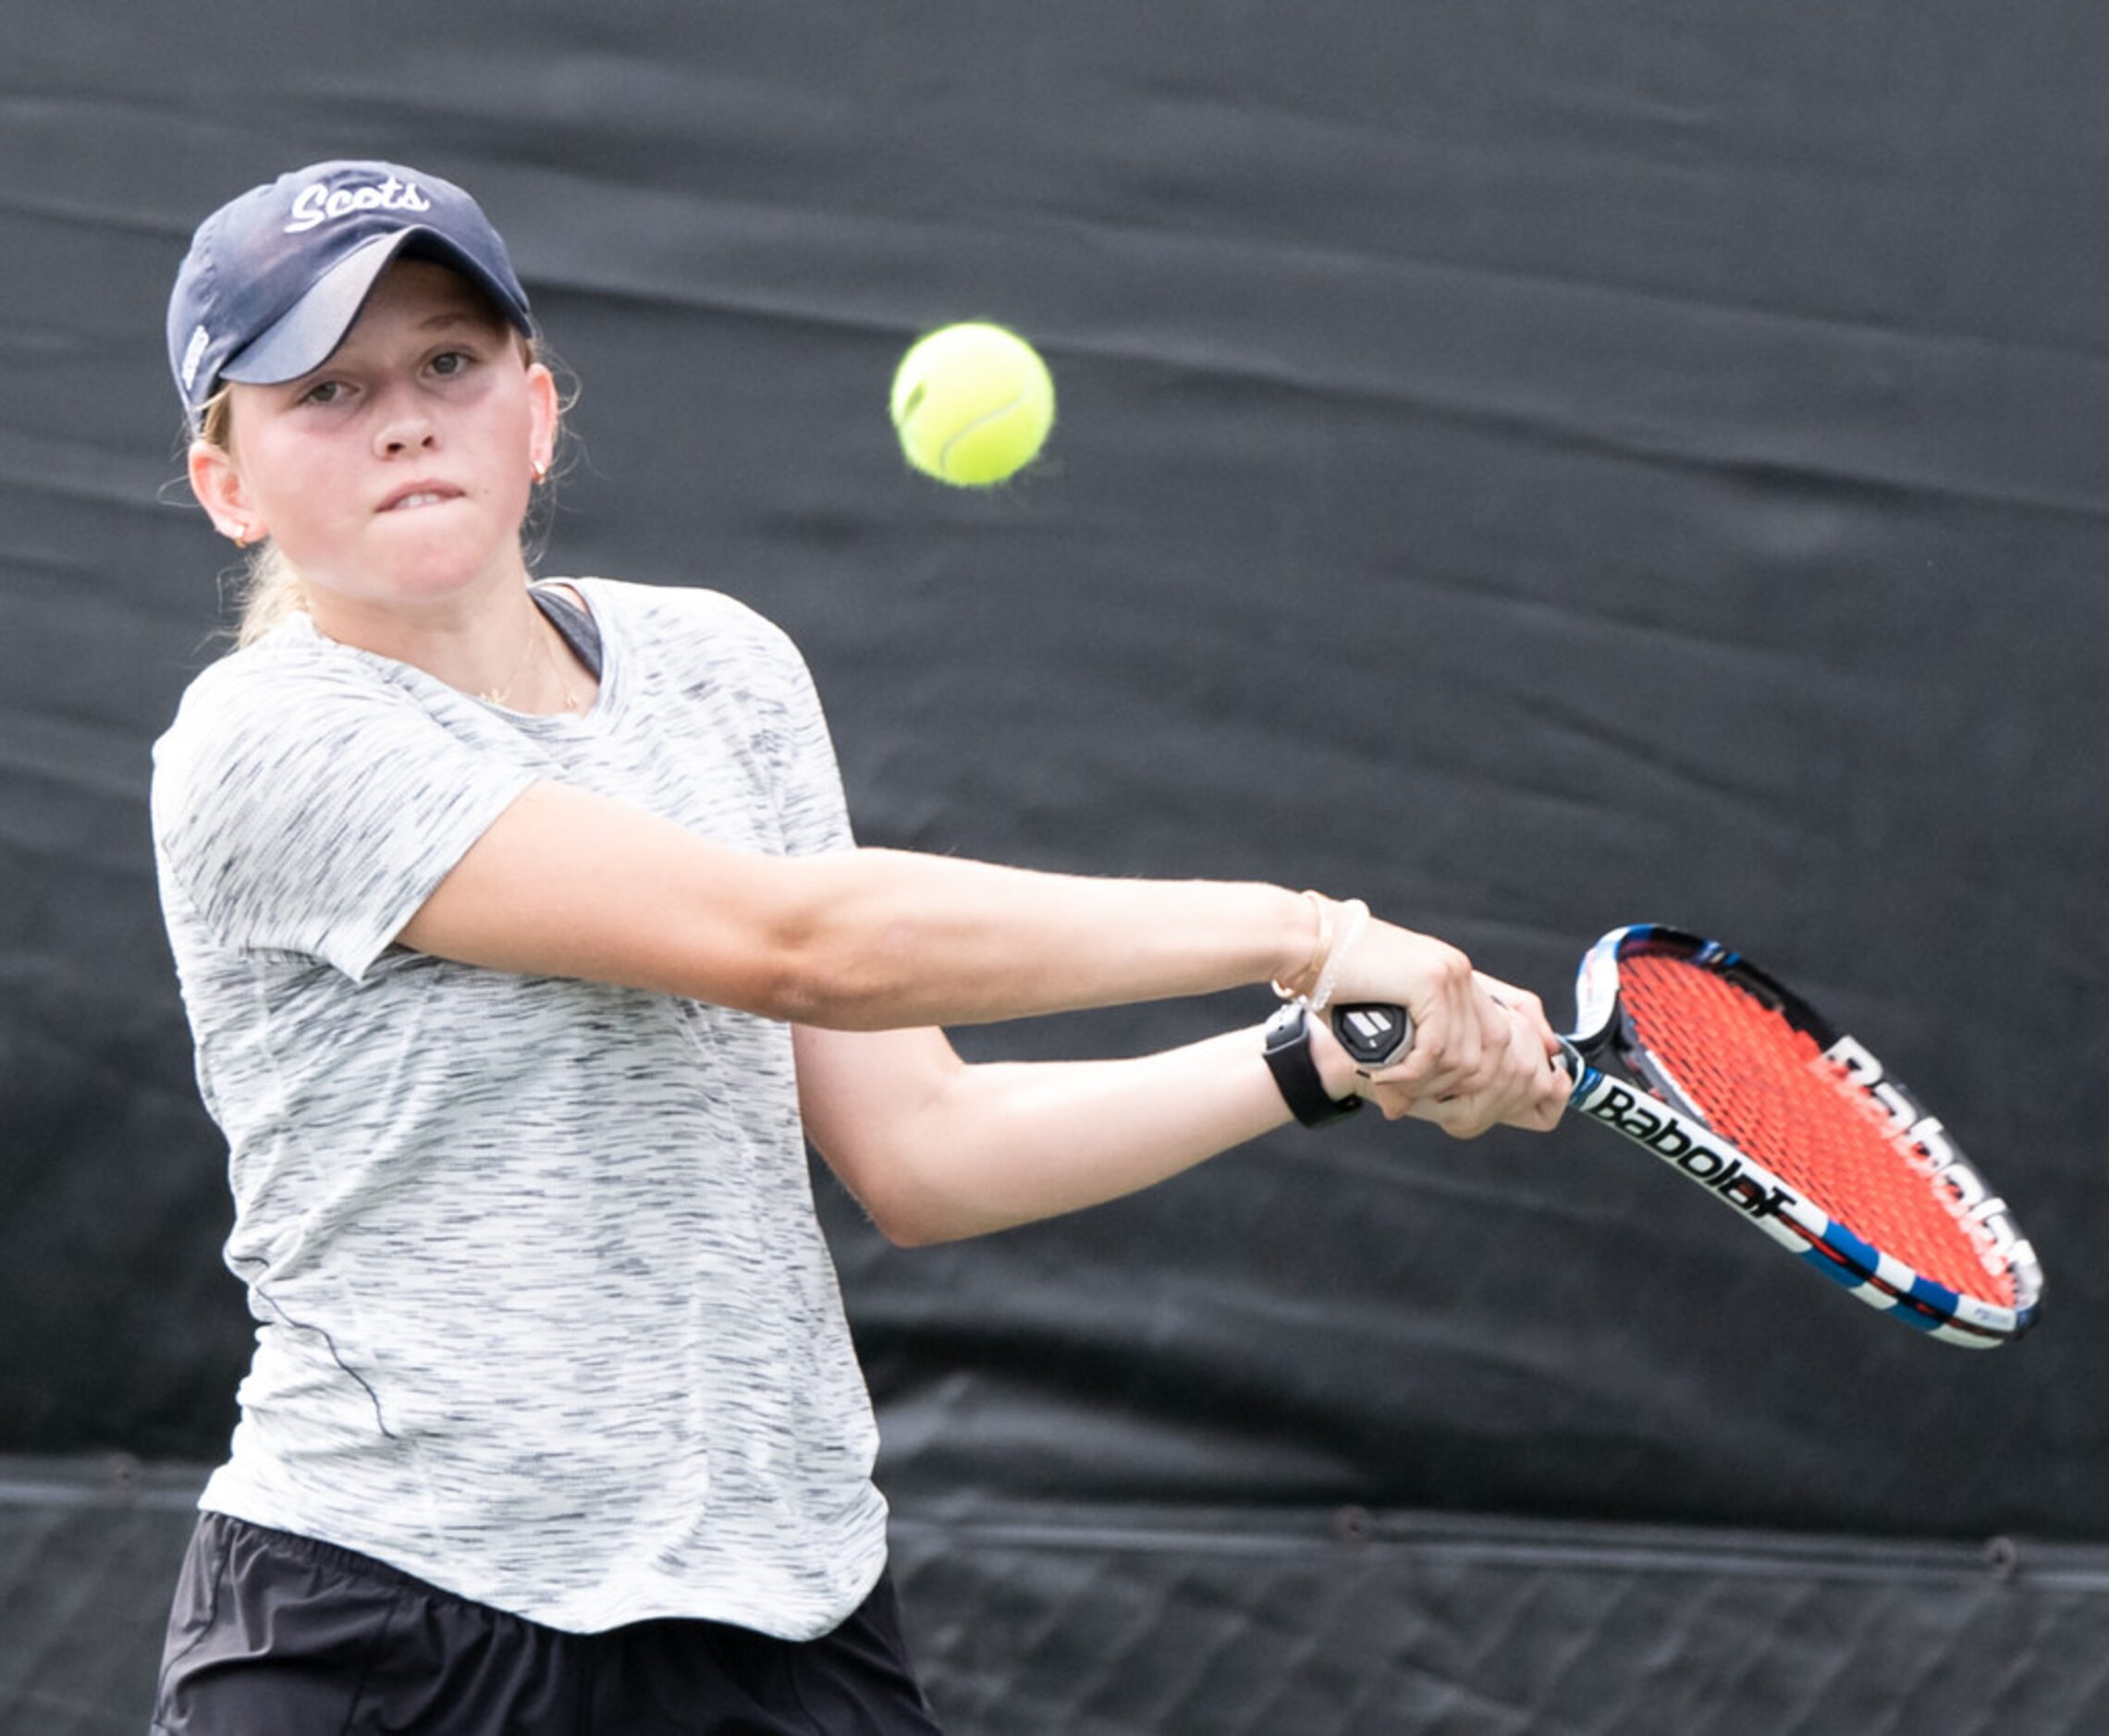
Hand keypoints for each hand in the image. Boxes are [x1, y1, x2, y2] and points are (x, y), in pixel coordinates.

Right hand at [1319, 940, 1568, 1135]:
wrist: (1304, 945)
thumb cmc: (1333, 984)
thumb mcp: (1384, 1019)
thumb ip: (1409, 1050)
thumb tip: (1405, 1107)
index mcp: (1456, 976)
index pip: (1516, 1020)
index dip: (1522, 1057)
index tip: (1507, 1092)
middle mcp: (1460, 973)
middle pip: (1496, 1050)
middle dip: (1462, 1089)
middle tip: (1416, 1103)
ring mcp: (1450, 975)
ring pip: (1467, 1058)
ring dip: (1427, 1084)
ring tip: (1390, 1085)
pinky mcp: (1430, 982)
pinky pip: (1438, 1050)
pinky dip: (1411, 1073)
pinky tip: (1383, 1074)